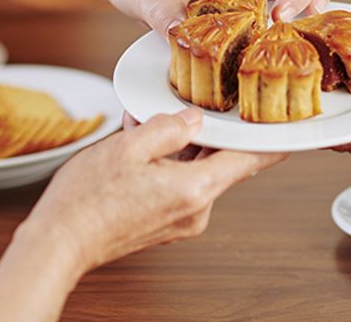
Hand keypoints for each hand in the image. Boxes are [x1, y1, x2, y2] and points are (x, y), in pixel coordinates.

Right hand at [22, 108, 286, 274]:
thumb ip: (169, 127)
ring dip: (178, 147)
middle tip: (188, 106)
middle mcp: (197, 210)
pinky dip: (167, 164)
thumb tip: (193, 118)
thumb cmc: (87, 200)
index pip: (250, 161)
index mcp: (196, 189)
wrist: (58, 243)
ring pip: (195, 170)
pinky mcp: (166, 224)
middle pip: (219, 161)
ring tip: (145, 126)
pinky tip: (140, 147)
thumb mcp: (129, 146)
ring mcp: (183, 220)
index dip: (272, 140)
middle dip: (203, 132)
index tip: (291, 126)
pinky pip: (178, 184)